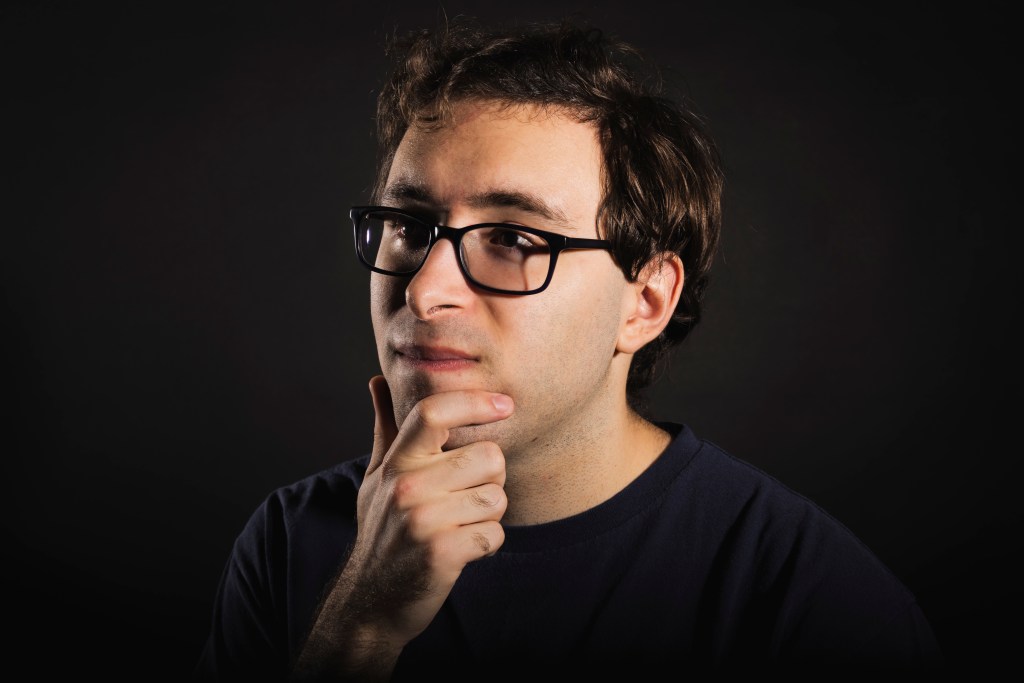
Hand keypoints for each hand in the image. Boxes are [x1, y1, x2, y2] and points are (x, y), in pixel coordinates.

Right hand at [291, 375, 512, 679]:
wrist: (371, 601)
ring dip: (488, 517)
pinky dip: (487, 545)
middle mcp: (406, 485)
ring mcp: (423, 519)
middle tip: (465, 500)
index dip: (474, 402)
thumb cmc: (382, 532)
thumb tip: (377, 381)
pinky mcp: (442, 552)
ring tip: (460, 527)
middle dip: (490, 480)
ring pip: (497, 497)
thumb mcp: (377, 479)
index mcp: (396, 462)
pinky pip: (495, 533)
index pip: (433, 412)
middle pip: (489, 457)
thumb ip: (385, 430)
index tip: (504, 406)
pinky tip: (463, 550)